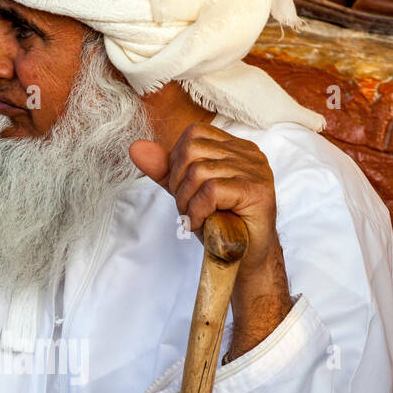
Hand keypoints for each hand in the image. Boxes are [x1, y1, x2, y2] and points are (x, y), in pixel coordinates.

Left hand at [130, 122, 292, 358]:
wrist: (245, 259)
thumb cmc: (220, 226)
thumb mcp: (187, 193)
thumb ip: (165, 170)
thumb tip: (136, 147)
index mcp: (234, 147)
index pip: (194, 134)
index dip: (177, 163)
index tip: (184, 192)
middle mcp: (248, 153)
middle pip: (193, 150)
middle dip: (179, 184)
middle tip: (188, 209)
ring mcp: (255, 170)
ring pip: (199, 171)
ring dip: (187, 201)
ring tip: (196, 218)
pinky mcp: (256, 190)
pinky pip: (212, 190)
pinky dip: (198, 210)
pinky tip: (202, 224)